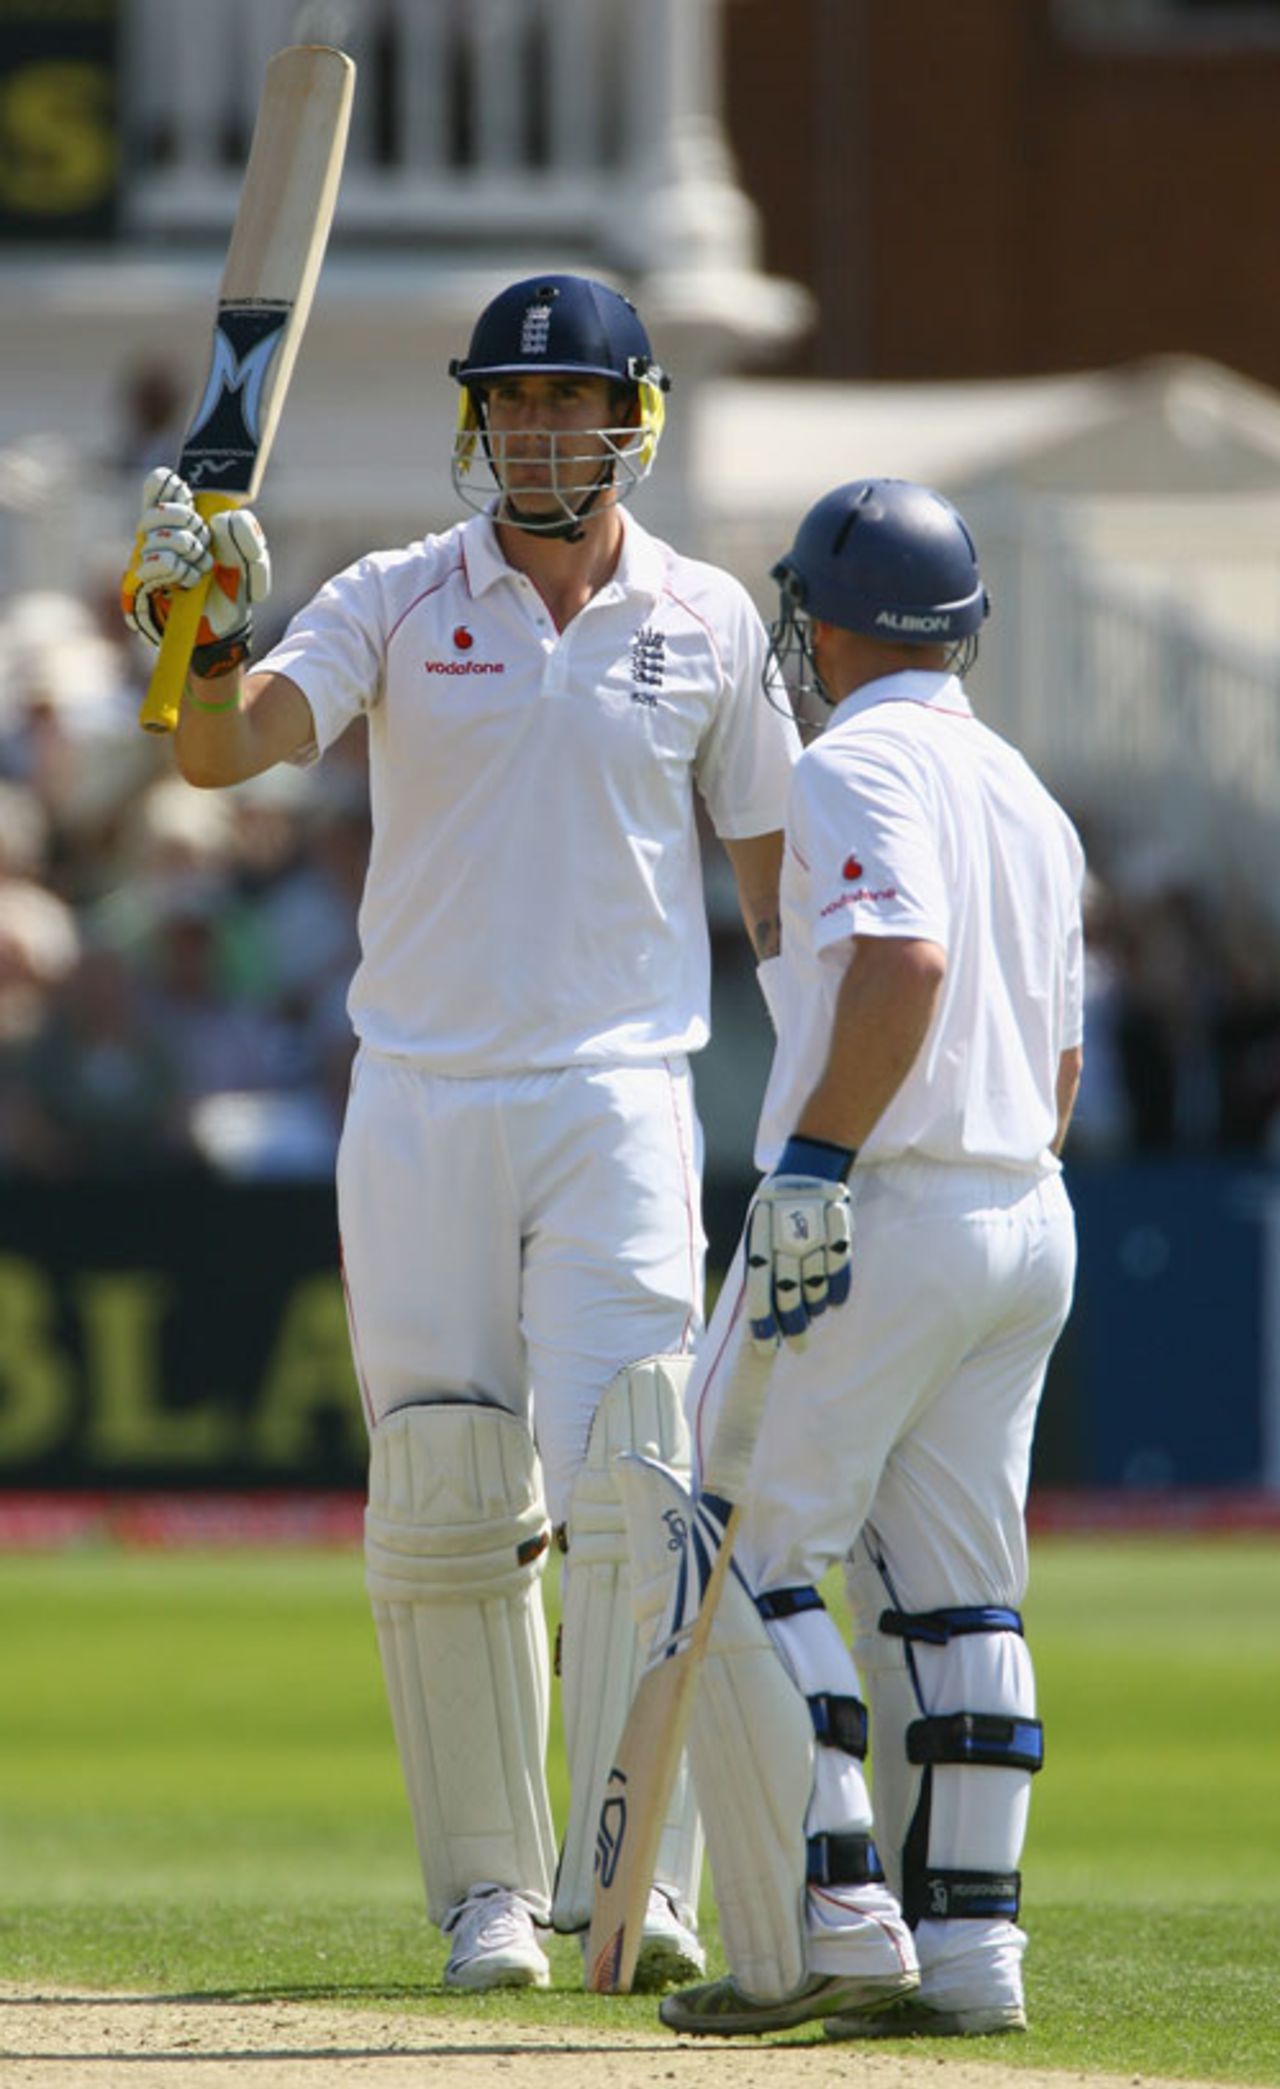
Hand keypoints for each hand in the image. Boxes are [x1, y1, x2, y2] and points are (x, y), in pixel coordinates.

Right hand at [120, 467, 270, 675]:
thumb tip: (222, 520)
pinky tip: (189, 581)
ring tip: (200, 570)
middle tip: (205, 546)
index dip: (167, 483)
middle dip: (189, 524)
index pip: (158, 484)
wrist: (223, 631)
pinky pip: (156, 560)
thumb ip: (246, 535)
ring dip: (189, 552)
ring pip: (158, 534)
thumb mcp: (252, 562)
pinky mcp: (138, 584)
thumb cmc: (234, 592)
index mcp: (179, 520)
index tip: (185, 491)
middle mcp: (156, 535)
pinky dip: (178, 569)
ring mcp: (143, 558)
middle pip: (158, 508)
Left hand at [744, 1136, 853, 1355]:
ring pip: (815, 1287)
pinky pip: (840, 1272)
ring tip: (812, 1319)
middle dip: (793, 1326)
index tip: (766, 1346)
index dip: (764, 1321)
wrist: (809, 1168)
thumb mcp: (757, 1227)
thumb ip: (760, 1263)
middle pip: (790, 1294)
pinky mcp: (838, 1235)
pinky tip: (833, 1303)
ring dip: (814, 1309)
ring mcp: (815, 1239)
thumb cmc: (776, 1205)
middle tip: (797, 1346)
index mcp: (762, 1241)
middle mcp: (787, 1242)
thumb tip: (762, 1307)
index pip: (760, 1289)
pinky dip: (837, 1292)